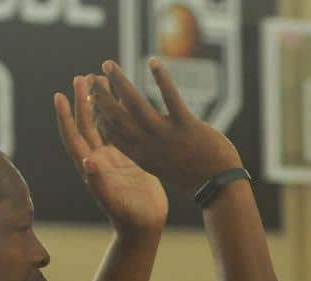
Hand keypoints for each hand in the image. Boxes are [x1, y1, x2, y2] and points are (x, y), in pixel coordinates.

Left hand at [55, 75, 167, 233]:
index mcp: (90, 166)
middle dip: (83, 100)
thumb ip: (98, 181)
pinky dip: (122, 115)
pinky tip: (125, 100)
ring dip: (101, 103)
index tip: (59, 95)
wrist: (144, 227)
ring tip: (101, 81)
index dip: (65, 117)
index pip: (73, 136)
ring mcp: (114, 158)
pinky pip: (123, 132)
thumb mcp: (112, 200)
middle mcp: (99, 158)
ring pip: (104, 124)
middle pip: (86, 124)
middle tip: (82, 77)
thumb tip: (87, 161)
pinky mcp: (131, 159)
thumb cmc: (127, 218)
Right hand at [91, 59, 242, 193]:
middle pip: (115, 117)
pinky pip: (170, 97)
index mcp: (142, 156)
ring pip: (135, 104)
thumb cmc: (195, 178)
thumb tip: (145, 141)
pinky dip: (161, 78)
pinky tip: (153, 61)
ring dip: (119, 81)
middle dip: (100, 96)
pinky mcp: (186, 126)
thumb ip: (153, 153)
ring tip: (108, 64)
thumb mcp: (166, 168)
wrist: (219, 189)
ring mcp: (165, 135)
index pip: (111, 133)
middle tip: (90, 77)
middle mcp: (148, 145)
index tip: (91, 98)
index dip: (98, 114)